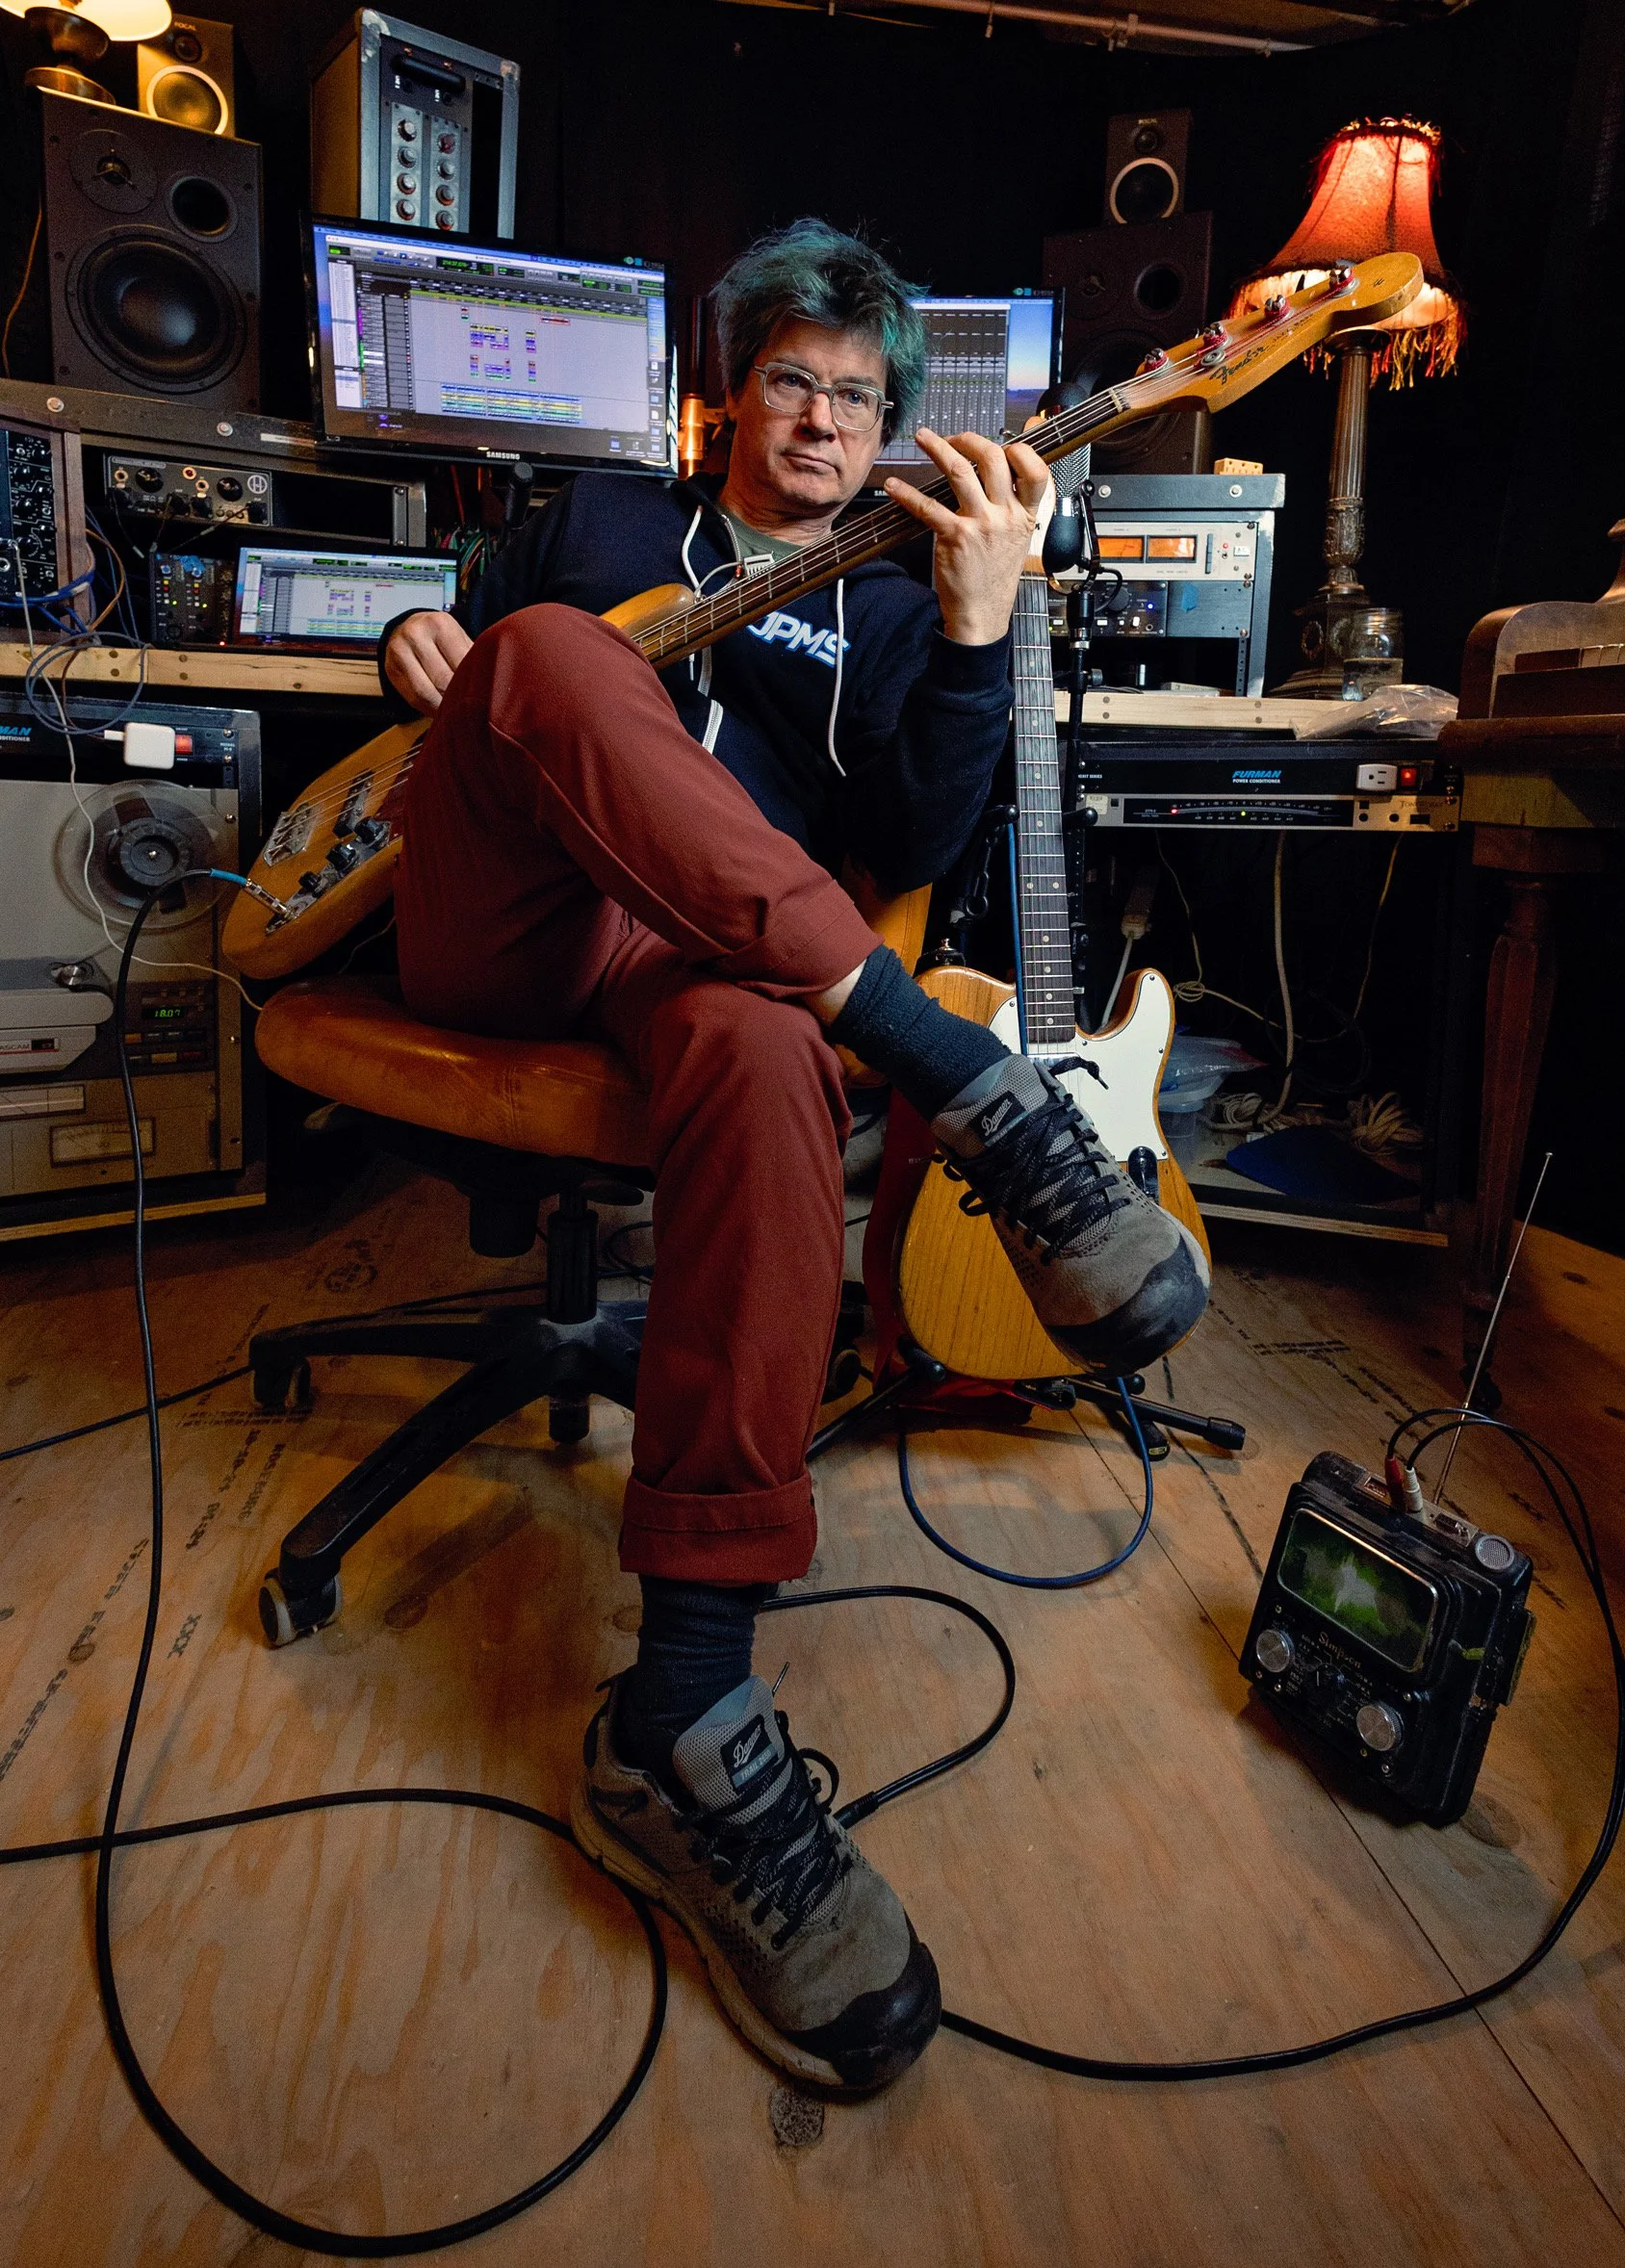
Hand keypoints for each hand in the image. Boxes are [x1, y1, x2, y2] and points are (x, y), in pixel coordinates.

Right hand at [383, 610, 473, 713]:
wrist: (410, 629)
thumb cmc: (442, 639)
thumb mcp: (460, 640)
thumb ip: (474, 659)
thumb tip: (488, 687)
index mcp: (440, 624)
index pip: (460, 663)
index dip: (472, 684)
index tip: (482, 696)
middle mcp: (415, 633)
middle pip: (442, 680)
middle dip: (457, 697)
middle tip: (470, 709)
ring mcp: (399, 650)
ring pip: (426, 692)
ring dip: (442, 707)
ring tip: (455, 712)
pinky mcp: (391, 669)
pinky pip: (412, 698)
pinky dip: (429, 708)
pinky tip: (439, 711)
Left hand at [884, 429, 1048, 645]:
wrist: (982, 613)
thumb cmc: (994, 576)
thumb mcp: (1017, 539)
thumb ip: (1013, 506)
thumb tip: (1000, 474)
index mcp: (1024, 515)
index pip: (1036, 470)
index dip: (1021, 450)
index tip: (1003, 445)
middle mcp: (1005, 516)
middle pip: (993, 459)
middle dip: (969, 440)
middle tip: (953, 438)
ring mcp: (980, 525)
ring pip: (960, 472)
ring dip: (938, 448)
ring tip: (923, 437)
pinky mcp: (954, 537)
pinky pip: (928, 506)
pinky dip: (907, 493)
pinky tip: (895, 485)